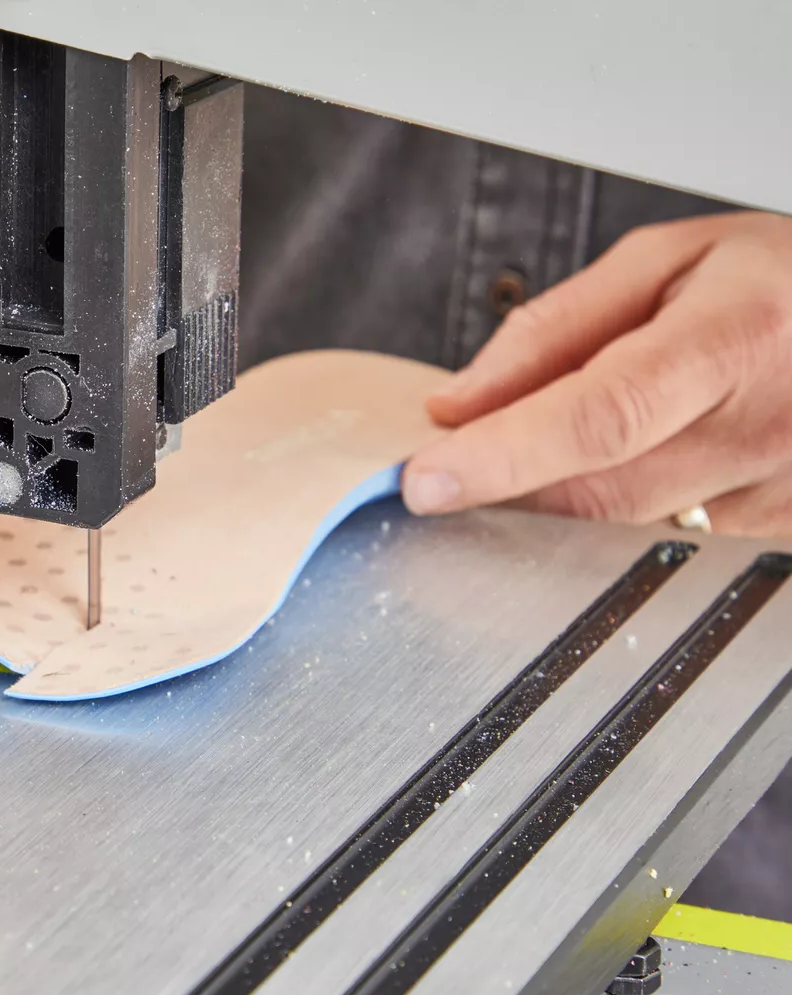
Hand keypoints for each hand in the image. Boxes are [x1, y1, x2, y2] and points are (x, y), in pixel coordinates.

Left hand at [404, 211, 791, 537]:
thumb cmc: (779, 285)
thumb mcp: (667, 262)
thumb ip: (550, 331)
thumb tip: (458, 405)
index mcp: (731, 341)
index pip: (600, 416)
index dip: (504, 455)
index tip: (426, 479)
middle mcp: (761, 429)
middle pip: (597, 494)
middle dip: (503, 490)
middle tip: (452, 467)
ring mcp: (774, 496)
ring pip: (619, 532)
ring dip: (553, 507)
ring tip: (545, 454)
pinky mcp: (775, 537)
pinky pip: (659, 545)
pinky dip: (608, 521)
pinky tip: (612, 478)